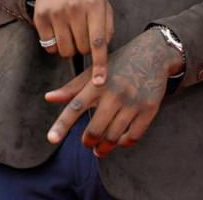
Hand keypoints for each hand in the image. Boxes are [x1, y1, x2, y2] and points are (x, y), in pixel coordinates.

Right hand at [33, 0, 114, 85]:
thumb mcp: (102, 4)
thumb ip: (108, 27)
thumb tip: (104, 52)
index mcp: (95, 6)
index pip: (98, 41)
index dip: (100, 64)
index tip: (100, 82)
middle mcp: (75, 8)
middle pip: (81, 49)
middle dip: (83, 47)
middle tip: (81, 33)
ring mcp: (56, 12)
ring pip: (65, 51)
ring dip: (69, 48)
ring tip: (70, 31)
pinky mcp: (40, 17)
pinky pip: (49, 47)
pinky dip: (54, 44)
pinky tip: (57, 29)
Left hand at [44, 29, 183, 156]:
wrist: (154, 53)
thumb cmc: (120, 63)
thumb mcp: (95, 71)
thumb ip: (72, 87)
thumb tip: (48, 98)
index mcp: (98, 84)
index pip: (75, 107)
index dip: (62, 124)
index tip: (51, 139)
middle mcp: (115, 93)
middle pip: (95, 130)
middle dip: (88, 142)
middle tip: (87, 143)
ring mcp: (133, 102)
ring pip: (114, 137)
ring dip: (104, 148)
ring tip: (99, 149)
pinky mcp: (149, 109)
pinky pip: (133, 136)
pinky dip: (124, 143)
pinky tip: (119, 141)